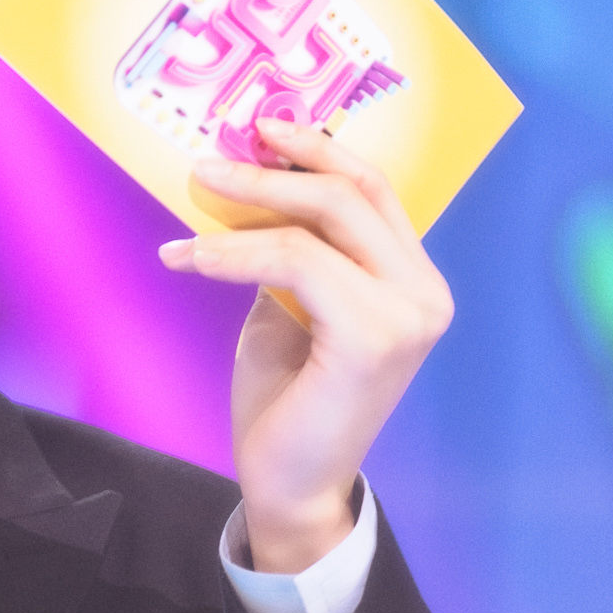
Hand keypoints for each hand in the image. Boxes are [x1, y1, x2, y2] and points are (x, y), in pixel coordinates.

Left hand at [157, 118, 452, 572]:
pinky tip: (191, 259)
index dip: (317, 149)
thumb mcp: (287, 308)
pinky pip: (295, 263)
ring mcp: (408, 314)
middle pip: (353, 192)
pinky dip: (234, 253)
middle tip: (209, 161)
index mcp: (411, 279)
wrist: (292, 485)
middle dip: (275, 167)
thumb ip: (290, 252)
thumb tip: (250, 187)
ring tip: (189, 209)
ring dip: (245, 207)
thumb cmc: (288, 403)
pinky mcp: (374, 337)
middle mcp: (424, 291)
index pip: (372, 191)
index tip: (260, 127)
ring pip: (322, 222)